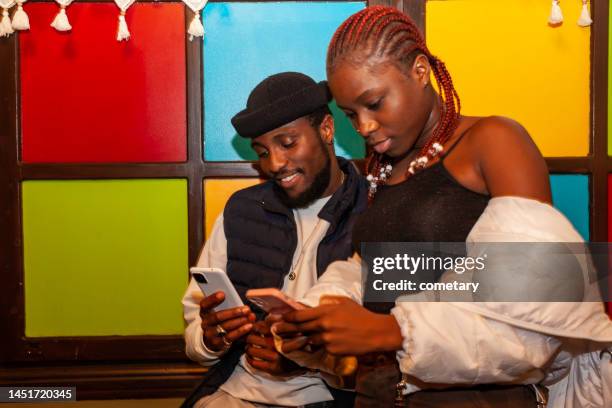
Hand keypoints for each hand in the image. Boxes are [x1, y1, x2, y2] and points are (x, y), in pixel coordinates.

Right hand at [200, 291, 255, 351]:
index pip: (205, 304)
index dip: (212, 299)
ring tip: (250, 318)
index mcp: (205, 312)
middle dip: (233, 312)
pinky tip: (249, 327)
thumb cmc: (221, 320)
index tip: (223, 294)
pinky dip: (241, 331)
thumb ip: (229, 305)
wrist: (213, 339)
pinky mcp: (217, 343)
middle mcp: (205, 323)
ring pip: (224, 327)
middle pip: (217, 316)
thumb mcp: (220, 310)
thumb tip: (243, 305)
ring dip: (239, 322)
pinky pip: (230, 337)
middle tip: (247, 309)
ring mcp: (210, 334)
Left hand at [245, 320, 304, 375]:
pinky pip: (253, 363)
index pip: (258, 327)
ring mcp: (274, 357)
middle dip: (248, 338)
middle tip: (250, 339)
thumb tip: (265, 317)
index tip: (254, 329)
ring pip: (250, 350)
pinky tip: (251, 357)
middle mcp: (275, 345)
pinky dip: (249, 359)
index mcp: (279, 334)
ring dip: (247, 348)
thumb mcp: (288, 330)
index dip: (253, 328)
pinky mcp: (272, 368)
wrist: (303, 362)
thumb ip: (277, 323)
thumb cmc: (293, 344)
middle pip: (251, 338)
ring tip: (250, 347)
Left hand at [274, 296, 402, 354]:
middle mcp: (324, 325)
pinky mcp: (332, 350)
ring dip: (298, 342)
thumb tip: (318, 303)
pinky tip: (319, 345)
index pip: (300, 315)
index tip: (280, 317)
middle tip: (274, 330)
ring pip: (308, 340)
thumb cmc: (361, 315)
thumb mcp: (344, 302)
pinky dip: (319, 346)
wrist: (375, 332)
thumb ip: (329, 302)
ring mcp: (327, 339)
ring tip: (286, 345)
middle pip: (299, 328)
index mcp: (325, 311)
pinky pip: (322, 348)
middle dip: (285, 329)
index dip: (288, 317)